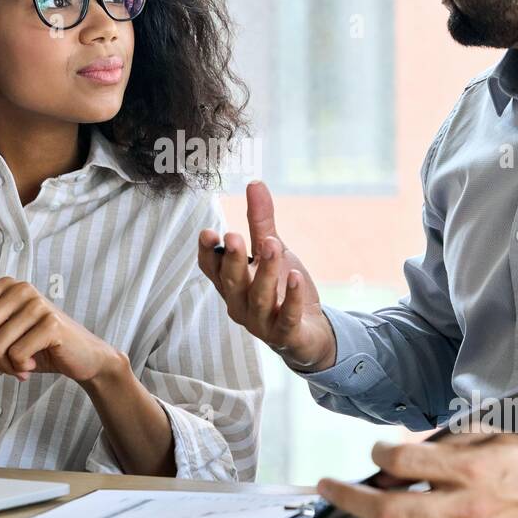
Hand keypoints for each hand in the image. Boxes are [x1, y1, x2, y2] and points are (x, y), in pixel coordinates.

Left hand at [0, 278, 126, 384]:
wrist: (83, 358)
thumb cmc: (40, 348)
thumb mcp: (0, 343)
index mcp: (3, 287)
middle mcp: (19, 288)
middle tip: (2, 367)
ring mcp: (36, 304)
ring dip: (4, 367)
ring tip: (20, 366)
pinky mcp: (51, 323)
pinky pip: (16, 355)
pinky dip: (20, 369)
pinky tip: (33, 366)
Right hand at [197, 180, 335, 369]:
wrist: (309, 331)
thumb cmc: (282, 288)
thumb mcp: (272, 249)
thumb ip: (261, 221)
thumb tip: (254, 182)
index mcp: (232, 284)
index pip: (212, 269)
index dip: (208, 253)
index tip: (209, 233)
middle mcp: (240, 304)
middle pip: (231, 283)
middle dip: (233, 260)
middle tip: (234, 236)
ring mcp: (261, 323)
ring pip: (259, 298)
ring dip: (265, 272)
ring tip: (273, 245)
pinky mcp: (285, 335)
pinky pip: (286, 318)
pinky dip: (291, 298)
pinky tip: (297, 278)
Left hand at [316, 432, 517, 517]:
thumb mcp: (487, 435)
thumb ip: (440, 443)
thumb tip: (397, 454)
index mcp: (472, 470)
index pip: (404, 462)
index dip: (380, 452)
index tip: (377, 450)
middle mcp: (465, 507)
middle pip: (390, 509)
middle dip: (350, 497)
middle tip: (329, 486)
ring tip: (360, 500)